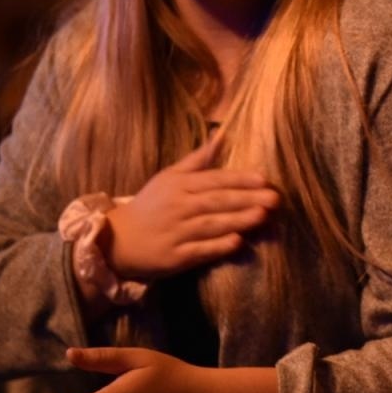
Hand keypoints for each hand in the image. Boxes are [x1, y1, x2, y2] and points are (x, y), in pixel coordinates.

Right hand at [106, 135, 279, 279]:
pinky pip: (199, 251)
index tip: (264, 179)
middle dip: (246, 199)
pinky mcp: (174, 258)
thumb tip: (222, 135)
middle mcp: (177, 207)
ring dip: (238, 220)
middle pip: (216, 202)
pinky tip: (238, 242)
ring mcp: (175, 233)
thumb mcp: (169, 177)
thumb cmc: (150, 205)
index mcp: (178, 186)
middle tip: (275, 198)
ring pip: (211, 225)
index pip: (213, 180)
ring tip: (263, 216)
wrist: (116, 241)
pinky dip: (218, 246)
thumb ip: (198, 160)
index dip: (238, 179)